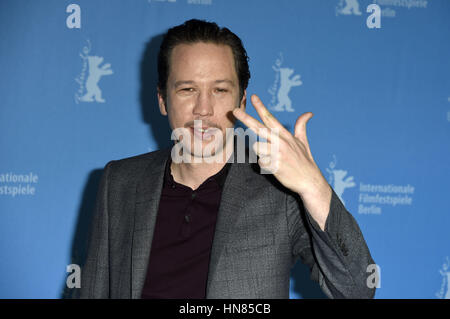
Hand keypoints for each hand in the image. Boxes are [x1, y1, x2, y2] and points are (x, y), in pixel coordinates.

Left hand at [232, 94, 331, 229]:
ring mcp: (277, 153)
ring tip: (273, 159)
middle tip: (235, 110)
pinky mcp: (274, 165)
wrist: (310, 181)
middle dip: (246, 118)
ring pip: (256, 147)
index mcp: (285, 135)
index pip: (270, 118)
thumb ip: (301, 126)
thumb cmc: (305, 161)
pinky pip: (260, 163)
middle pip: (258, 127)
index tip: (253, 97)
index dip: (261, 107)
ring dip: (262, 153)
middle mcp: (280, 142)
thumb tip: (309, 113)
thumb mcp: (304, 142)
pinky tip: (276, 169)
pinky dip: (265, 166)